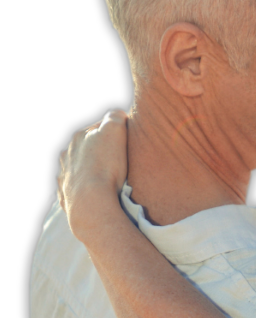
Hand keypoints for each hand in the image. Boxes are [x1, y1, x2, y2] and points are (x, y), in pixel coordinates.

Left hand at [57, 109, 129, 239]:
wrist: (91, 203)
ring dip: (91, 170)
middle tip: (121, 160)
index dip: (116, 131)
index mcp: (78, 137)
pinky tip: (96, 194)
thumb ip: (115, 117)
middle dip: (102, 151)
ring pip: (79, 168)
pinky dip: (85, 189)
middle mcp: (67, 154)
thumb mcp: (114, 132)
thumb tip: (118, 114)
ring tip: (108, 179)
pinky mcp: (66, 196)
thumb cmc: (105, 166)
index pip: (100, 126)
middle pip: (88, 148)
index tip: (128, 141)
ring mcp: (64, 176)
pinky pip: (76, 189)